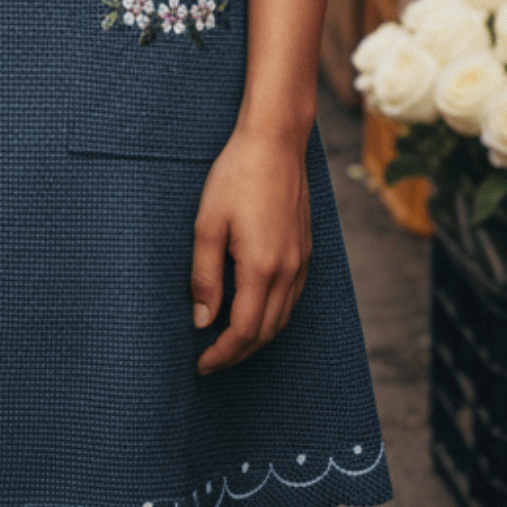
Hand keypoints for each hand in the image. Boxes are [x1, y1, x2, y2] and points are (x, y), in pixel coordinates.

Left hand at [189, 128, 312, 374]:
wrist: (275, 142)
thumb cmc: (236, 177)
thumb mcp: (207, 224)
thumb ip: (205, 277)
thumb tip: (203, 320)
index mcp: (262, 268)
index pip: (243, 332)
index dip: (222, 354)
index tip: (201, 364)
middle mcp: (288, 271)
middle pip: (265, 332)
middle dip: (238, 353)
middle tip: (210, 359)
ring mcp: (301, 262)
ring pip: (282, 318)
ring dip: (256, 337)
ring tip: (227, 340)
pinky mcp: (305, 250)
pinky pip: (292, 298)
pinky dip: (272, 315)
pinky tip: (252, 308)